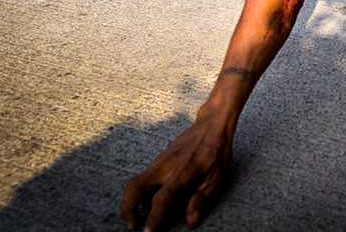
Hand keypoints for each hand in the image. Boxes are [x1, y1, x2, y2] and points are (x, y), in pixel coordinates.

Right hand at [121, 115, 233, 231]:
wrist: (211, 124)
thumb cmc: (217, 150)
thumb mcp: (218, 176)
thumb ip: (202, 198)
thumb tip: (191, 222)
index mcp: (182, 173)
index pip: (163, 198)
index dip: (154, 217)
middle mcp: (165, 167)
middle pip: (135, 188)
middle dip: (128, 209)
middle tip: (133, 225)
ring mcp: (159, 161)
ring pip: (136, 182)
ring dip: (131, 201)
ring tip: (137, 217)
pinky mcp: (158, 159)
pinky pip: (143, 177)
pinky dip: (139, 192)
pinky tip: (148, 201)